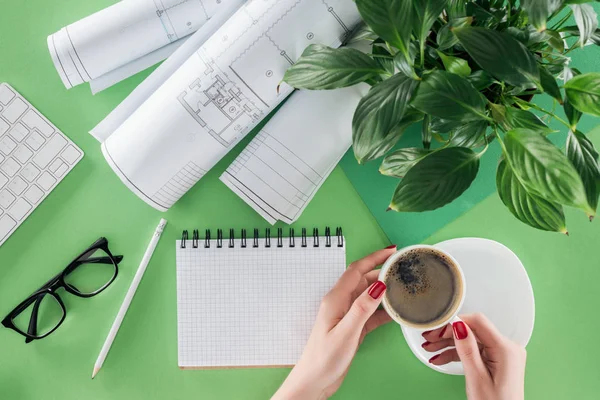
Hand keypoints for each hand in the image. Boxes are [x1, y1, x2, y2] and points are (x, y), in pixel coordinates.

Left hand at [272, 246, 396, 399]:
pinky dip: (383, 310)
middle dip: (382, 271)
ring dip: (384, 290)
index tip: (391, 250)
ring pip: (368, 296)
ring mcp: (346, 316)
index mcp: (336, 299)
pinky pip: (370, 313)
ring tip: (403, 287)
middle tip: (403, 269)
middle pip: (363, 280)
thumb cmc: (324, 359)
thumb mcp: (346, 332)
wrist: (314, 382)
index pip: (356, 270)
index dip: (374, 258)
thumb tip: (378, 285)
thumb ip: (362, 308)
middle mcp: (341, 304)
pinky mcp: (352, 328)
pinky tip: (396, 312)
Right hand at [422, 313, 526, 399]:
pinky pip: (474, 350)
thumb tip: (458, 326)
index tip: (438, 327)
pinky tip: (441, 357)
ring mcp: (502, 354)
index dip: (455, 322)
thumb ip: (467, 349)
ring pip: (470, 340)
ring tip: (430, 348)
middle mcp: (507, 348)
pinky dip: (457, 353)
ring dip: (449, 344)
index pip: (477, 322)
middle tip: (429, 338)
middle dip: (448, 334)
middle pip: (472, 330)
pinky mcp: (496, 360)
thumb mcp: (477, 378)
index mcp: (505, 349)